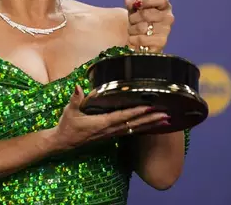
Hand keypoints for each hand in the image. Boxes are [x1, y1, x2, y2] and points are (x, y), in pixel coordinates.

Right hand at [50, 85, 169, 150]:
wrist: (63, 142)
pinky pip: (130, 131)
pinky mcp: (111, 135)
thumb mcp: (69, 111)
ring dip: (150, 124)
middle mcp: (109, 129)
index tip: (149, 107)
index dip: (136, 112)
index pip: (122, 116)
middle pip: (133, 124)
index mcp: (101, 123)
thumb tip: (78, 87)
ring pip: (134, 129)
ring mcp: (111, 133)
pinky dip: (142, 128)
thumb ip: (75, 99)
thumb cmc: (67, 126)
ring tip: (165, 120)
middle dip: (150, 119)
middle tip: (166, 115)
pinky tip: (151, 125)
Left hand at [124, 0, 174, 52]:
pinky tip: (134, 38)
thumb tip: (128, 0)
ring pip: (141, 27)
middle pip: (146, 14)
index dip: (148, 0)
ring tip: (132, 30)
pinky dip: (133, 39)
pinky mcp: (160, 43)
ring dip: (132, 29)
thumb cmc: (141, 21)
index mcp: (165, 6)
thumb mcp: (136, 10)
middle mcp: (168, 18)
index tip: (138, 3)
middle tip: (132, 20)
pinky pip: (141, 39)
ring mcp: (165, 31)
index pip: (161, 0)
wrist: (144, 40)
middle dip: (134, 17)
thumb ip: (132, 4)